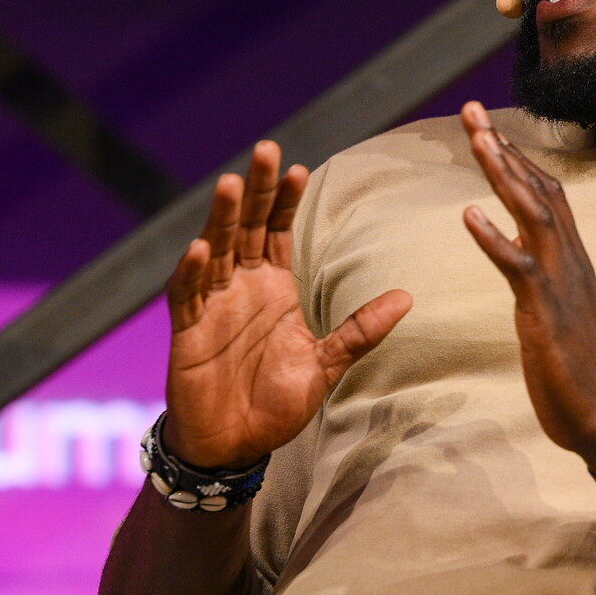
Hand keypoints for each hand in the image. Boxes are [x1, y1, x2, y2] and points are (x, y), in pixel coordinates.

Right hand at [164, 142, 411, 470]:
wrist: (235, 445)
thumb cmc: (275, 404)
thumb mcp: (326, 363)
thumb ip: (360, 329)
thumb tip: (407, 297)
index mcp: (275, 288)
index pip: (278, 231)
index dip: (285, 201)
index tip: (298, 169)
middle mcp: (242, 286)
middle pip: (248, 226)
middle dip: (256, 190)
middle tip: (266, 149)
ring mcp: (213, 304)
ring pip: (216, 249)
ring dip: (223, 218)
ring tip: (232, 184)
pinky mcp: (188, 330)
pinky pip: (189, 294)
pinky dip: (193, 272)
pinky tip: (201, 248)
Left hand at [459, 102, 595, 473]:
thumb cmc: (578, 370)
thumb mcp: (555, 310)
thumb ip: (539, 274)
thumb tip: (516, 249)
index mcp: (570, 260)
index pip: (545, 194)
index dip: (516, 158)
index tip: (487, 127)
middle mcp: (570, 261)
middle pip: (538, 189)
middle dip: (504, 148)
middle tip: (472, 110)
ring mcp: (560, 283)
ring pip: (533, 214)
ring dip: (504, 175)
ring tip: (477, 140)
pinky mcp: (547, 311)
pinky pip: (518, 268)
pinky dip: (494, 239)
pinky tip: (469, 215)